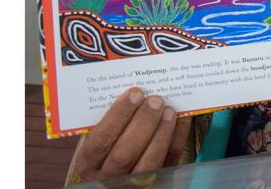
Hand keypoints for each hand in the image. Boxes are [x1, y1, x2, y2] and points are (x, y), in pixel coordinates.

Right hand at [70, 87, 191, 182]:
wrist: (118, 169)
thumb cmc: (107, 143)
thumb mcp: (97, 134)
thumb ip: (108, 119)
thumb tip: (133, 91)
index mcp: (88, 162)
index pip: (100, 141)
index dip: (118, 116)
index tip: (134, 93)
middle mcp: (108, 176)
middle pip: (124, 154)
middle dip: (143, 123)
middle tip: (155, 100)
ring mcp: (132, 183)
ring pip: (149, 162)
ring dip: (161, 133)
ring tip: (169, 110)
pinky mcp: (157, 181)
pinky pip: (169, 161)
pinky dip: (177, 138)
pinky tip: (181, 119)